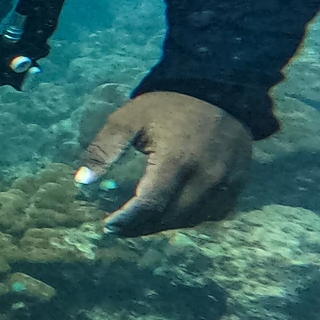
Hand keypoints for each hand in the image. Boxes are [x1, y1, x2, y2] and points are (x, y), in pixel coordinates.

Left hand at [77, 91, 253, 236]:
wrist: (220, 92)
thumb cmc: (167, 106)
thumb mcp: (127, 119)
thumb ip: (103, 149)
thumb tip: (81, 181)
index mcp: (177, 161)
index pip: (150, 205)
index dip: (127, 220)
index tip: (108, 225)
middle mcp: (206, 178)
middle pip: (170, 218)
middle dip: (141, 227)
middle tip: (119, 227)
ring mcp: (226, 184)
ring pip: (191, 220)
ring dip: (163, 225)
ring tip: (139, 222)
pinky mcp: (238, 185)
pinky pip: (212, 214)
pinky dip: (189, 218)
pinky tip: (170, 213)